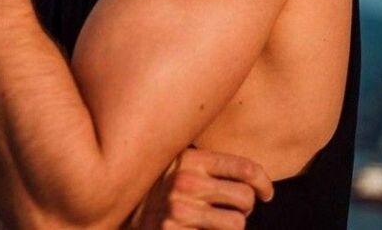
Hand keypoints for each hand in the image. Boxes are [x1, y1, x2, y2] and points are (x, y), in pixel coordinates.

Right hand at [127, 147, 273, 228]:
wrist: (116, 204)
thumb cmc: (155, 186)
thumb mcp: (176, 164)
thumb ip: (203, 164)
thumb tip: (250, 178)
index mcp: (189, 157)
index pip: (243, 168)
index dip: (263, 182)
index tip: (266, 192)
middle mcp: (185, 182)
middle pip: (245, 199)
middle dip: (246, 207)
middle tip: (236, 210)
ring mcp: (180, 211)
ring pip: (237, 224)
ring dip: (232, 227)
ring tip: (219, 223)